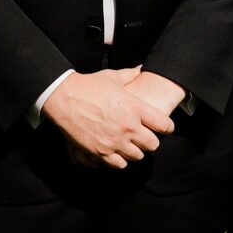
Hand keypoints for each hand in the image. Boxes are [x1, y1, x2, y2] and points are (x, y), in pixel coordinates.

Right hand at [42, 67, 174, 169]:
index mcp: (134, 107)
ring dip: (136, 151)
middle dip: (151, 140)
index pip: (163, 124)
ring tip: (131, 143)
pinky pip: (120, 164)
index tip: (166, 127)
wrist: (65, 98)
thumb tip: (141, 68)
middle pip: (153, 144)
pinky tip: (117, 151)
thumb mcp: (113, 77)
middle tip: (146, 136)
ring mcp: (114, 142)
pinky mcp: (100, 152)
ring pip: (137, 156)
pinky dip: (121, 159)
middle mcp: (128, 127)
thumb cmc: (89, 85)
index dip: (167, 127)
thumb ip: (131, 74)